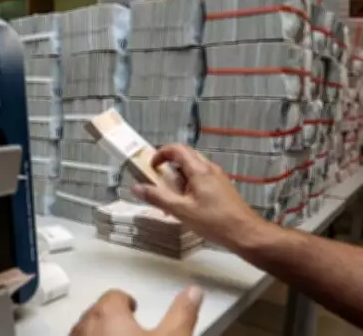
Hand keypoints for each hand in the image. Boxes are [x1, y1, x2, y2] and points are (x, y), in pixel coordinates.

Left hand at [71, 287, 202, 335]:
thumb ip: (182, 314)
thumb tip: (193, 291)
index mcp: (108, 314)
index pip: (114, 296)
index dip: (126, 302)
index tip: (134, 309)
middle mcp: (85, 326)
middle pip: (96, 313)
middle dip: (111, 319)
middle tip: (128, 330)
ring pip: (84, 332)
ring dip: (98, 334)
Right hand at [131, 144, 267, 250]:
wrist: (246, 234)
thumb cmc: (215, 221)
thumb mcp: (181, 211)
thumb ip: (158, 198)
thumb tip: (137, 187)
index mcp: (199, 170)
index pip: (177, 149)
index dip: (160, 154)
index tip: (151, 166)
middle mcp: (210, 169)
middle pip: (185, 157)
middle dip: (168, 167)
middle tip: (159, 182)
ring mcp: (218, 178)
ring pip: (193, 169)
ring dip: (178, 178)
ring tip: (171, 198)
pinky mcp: (222, 188)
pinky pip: (201, 179)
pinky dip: (189, 186)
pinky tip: (186, 206)